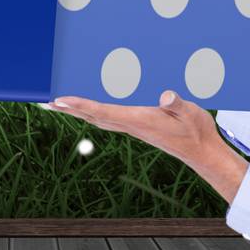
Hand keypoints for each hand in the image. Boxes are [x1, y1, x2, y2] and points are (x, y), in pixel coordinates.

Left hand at [38, 89, 217, 164]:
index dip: (80, 105)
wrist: (203, 153)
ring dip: (77, 111)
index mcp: (139, 120)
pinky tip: (90, 110)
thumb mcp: (191, 114)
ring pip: (98, 118)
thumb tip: (166, 97)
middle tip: (46, 101)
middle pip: (92, 116)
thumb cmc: (196, 132)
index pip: (103, 111)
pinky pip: (109, 119)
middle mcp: (131, 125)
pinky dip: (93, 112)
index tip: (60, 100)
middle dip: (69, 109)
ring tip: (60, 104)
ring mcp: (134, 127)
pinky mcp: (138, 127)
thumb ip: (178, 105)